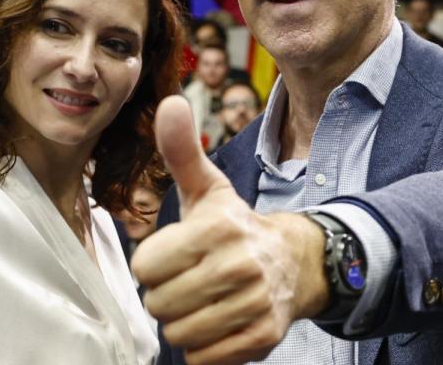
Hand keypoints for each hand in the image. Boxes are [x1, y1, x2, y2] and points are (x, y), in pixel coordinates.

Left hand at [132, 96, 328, 364]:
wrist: (297, 262)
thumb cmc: (235, 225)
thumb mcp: (207, 187)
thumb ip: (181, 150)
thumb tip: (170, 102)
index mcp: (217, 227)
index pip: (145, 267)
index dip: (152, 264)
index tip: (173, 256)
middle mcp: (238, 266)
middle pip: (159, 304)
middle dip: (165, 295)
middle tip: (187, 280)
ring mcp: (254, 304)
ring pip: (179, 334)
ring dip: (183, 322)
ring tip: (202, 301)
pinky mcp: (263, 338)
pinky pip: (204, 358)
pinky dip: (203, 347)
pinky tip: (217, 320)